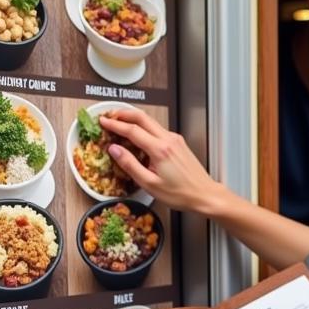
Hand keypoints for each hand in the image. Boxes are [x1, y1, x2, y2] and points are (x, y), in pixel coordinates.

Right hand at [99, 109, 226, 214]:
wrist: (205, 195)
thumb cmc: (180, 194)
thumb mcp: (149, 184)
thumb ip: (130, 165)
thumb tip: (114, 150)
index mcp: (160, 149)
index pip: (132, 130)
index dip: (114, 124)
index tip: (103, 122)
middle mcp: (168, 140)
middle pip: (142, 117)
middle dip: (124, 114)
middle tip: (110, 116)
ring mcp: (175, 139)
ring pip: (151, 122)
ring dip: (134, 119)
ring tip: (121, 123)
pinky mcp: (178, 143)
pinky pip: (158, 129)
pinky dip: (145, 127)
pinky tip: (138, 135)